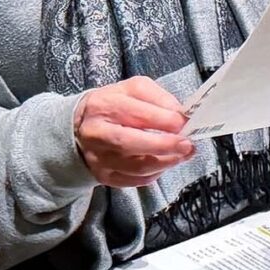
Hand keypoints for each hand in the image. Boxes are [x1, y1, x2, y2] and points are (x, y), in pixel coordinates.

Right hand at [73, 76, 193, 187]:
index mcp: (105, 106)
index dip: (166, 120)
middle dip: (166, 145)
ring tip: (183, 153)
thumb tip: (181, 115)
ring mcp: (99, 158)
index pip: (138, 115)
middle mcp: (98, 134)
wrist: (81, 125)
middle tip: (188, 144)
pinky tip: (165, 162)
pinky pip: (135, 180)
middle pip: (133, 144)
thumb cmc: (115, 104)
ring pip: (137, 167)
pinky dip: (155, 173)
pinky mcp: (104, 175)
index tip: (186, 122)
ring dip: (166, 162)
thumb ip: (160, 98)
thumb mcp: (135, 89)